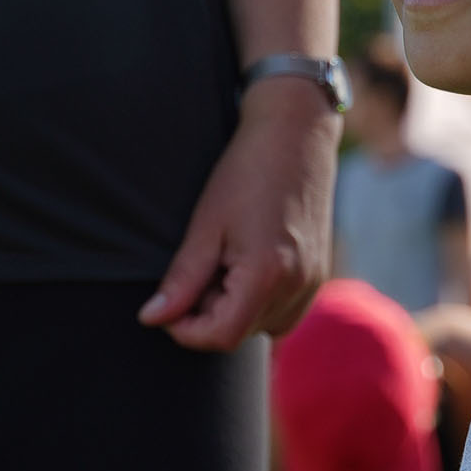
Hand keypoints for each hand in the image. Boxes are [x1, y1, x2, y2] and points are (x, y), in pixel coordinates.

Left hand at [140, 82, 334, 349]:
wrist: (295, 134)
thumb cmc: (246, 172)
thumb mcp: (205, 226)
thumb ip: (181, 281)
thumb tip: (152, 319)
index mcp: (266, 275)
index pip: (220, 336)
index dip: (185, 330)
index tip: (168, 305)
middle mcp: (297, 286)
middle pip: (240, 334)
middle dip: (208, 315)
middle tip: (198, 268)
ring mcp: (313, 282)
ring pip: (262, 327)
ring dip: (234, 310)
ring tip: (224, 263)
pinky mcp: (319, 274)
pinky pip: (283, 312)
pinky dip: (258, 302)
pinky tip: (246, 265)